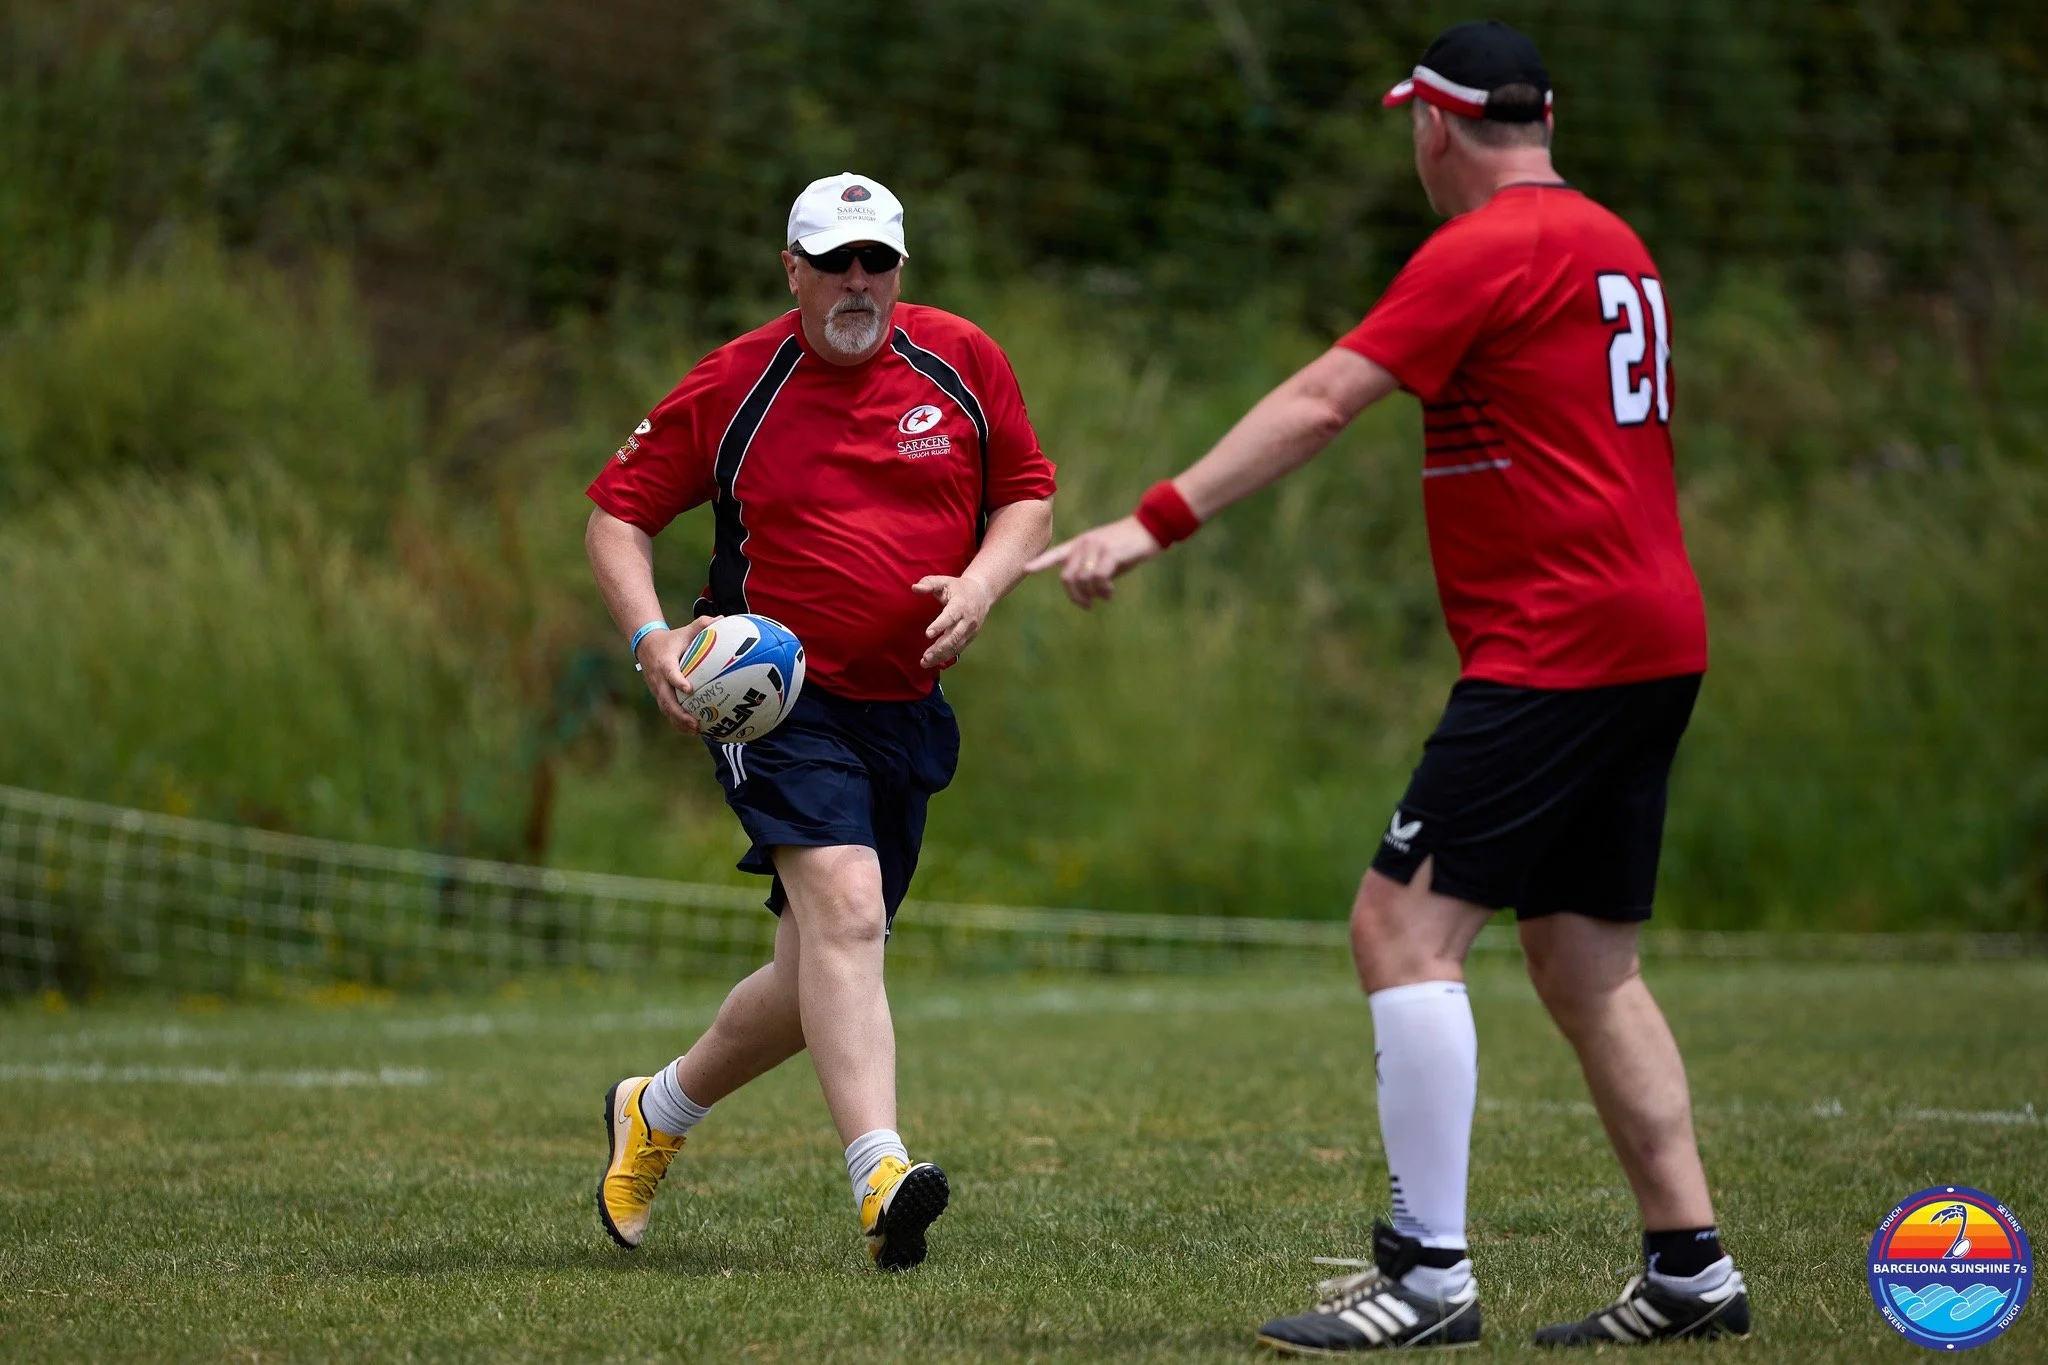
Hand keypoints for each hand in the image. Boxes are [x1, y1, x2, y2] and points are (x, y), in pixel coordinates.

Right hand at [634, 615, 718, 734]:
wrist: (646, 645)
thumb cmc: (672, 639)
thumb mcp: (685, 631)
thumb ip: (702, 625)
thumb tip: (723, 618)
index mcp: (665, 662)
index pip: (670, 673)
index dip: (677, 681)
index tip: (689, 689)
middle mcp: (658, 679)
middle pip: (666, 699)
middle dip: (679, 713)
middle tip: (695, 722)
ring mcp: (657, 689)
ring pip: (666, 709)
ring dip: (679, 721)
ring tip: (696, 730)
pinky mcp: (658, 696)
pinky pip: (667, 711)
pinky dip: (677, 722)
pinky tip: (692, 730)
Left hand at [913, 573, 996, 668]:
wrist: (982, 593)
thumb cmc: (958, 588)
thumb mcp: (944, 581)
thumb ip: (928, 583)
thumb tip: (914, 588)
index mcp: (960, 604)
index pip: (950, 616)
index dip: (940, 625)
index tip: (928, 634)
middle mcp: (967, 619)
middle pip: (954, 636)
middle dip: (940, 647)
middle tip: (925, 656)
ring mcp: (970, 630)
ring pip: (956, 646)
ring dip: (941, 655)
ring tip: (925, 662)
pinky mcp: (970, 637)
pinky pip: (958, 649)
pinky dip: (946, 656)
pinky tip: (934, 661)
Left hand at [1023, 516, 1162, 607]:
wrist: (1149, 529)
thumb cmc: (1127, 547)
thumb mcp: (1105, 557)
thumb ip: (1091, 569)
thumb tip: (1087, 593)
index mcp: (1080, 543)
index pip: (1056, 554)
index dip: (1040, 563)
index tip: (1025, 569)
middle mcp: (1084, 544)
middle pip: (1067, 577)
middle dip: (1076, 596)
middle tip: (1087, 605)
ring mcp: (1096, 547)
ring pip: (1083, 580)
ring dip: (1093, 594)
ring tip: (1106, 595)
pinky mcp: (1109, 553)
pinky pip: (1098, 578)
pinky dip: (1103, 590)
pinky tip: (1110, 591)